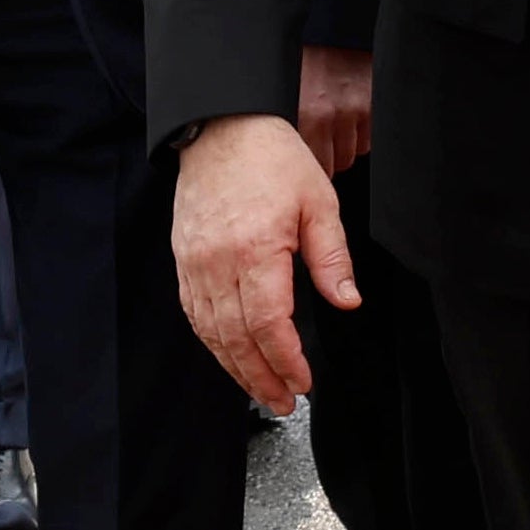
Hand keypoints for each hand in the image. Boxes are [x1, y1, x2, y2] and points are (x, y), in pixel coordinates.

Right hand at [173, 116, 357, 408]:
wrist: (221, 126)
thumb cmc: (273, 159)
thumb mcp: (319, 202)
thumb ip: (331, 257)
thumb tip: (347, 302)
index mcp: (255, 251)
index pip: (268, 324)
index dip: (285, 360)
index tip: (303, 383)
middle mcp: (217, 263)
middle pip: (236, 338)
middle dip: (261, 377)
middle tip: (283, 403)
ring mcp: (194, 263)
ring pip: (210, 332)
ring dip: (235, 367)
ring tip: (261, 390)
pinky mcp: (183, 260)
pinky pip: (193, 313)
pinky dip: (212, 341)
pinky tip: (230, 356)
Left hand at [296, 44, 374, 178]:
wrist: (330, 29)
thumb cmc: (303, 63)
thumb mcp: (285, 97)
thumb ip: (292, 129)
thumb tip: (292, 160)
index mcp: (303, 114)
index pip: (312, 165)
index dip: (309, 165)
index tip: (306, 161)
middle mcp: (330, 114)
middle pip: (336, 164)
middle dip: (329, 156)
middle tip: (320, 140)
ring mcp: (355, 110)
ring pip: (355, 153)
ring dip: (346, 144)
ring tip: (335, 125)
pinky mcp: (374, 105)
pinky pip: (370, 138)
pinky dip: (361, 132)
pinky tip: (349, 116)